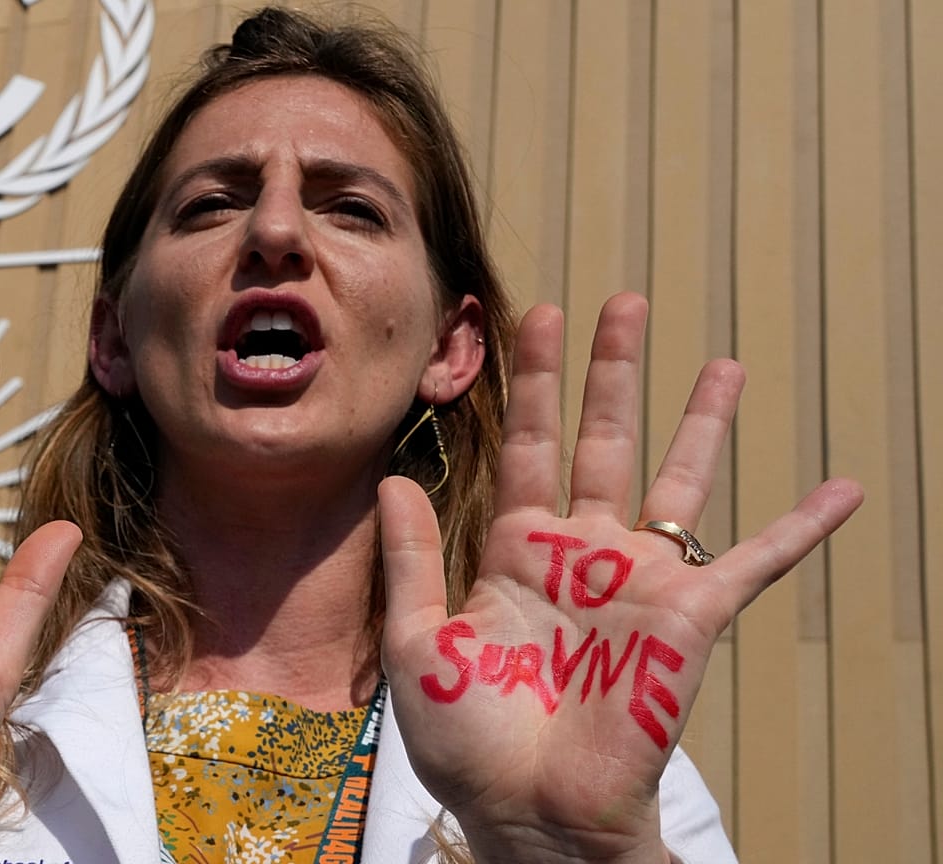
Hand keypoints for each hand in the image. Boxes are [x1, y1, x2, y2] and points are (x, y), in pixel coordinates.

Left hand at [379, 294, 860, 862]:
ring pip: (679, 481)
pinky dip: (801, 527)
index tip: (536, 315)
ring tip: (723, 361)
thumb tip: (395, 477)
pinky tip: (842, 489)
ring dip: (700, 423)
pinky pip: (755, 562)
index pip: (527, 445)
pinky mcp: (689, 618)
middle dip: (611, 372)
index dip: (531, 381)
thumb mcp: (418, 643)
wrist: (528, 811)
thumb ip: (414, 559)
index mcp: (514, 552)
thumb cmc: (467, 741)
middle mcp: (581, 553)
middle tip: (623, 303)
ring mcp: (638, 581)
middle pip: (601, 440)